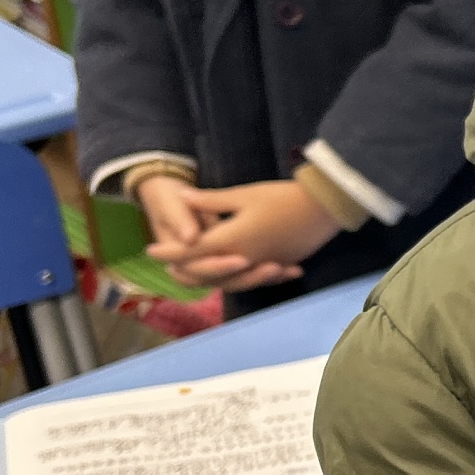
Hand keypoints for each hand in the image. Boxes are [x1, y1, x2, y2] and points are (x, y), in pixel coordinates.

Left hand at [144, 178, 338, 290]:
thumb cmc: (282, 197)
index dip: (169, 251)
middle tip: (168, 266)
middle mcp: (243, 260)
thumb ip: (211, 200)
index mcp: (231, 240)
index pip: (191, 250)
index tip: (150, 250)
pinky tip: (234, 273)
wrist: (324, 208)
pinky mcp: (277, 266)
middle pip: (206, 272)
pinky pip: (250, 278)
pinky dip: (237, 278)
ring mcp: (261, 266)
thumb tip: (181, 197)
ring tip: (195, 273)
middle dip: (184, 270)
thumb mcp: (244, 194)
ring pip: (227, 280)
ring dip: (208, 278)